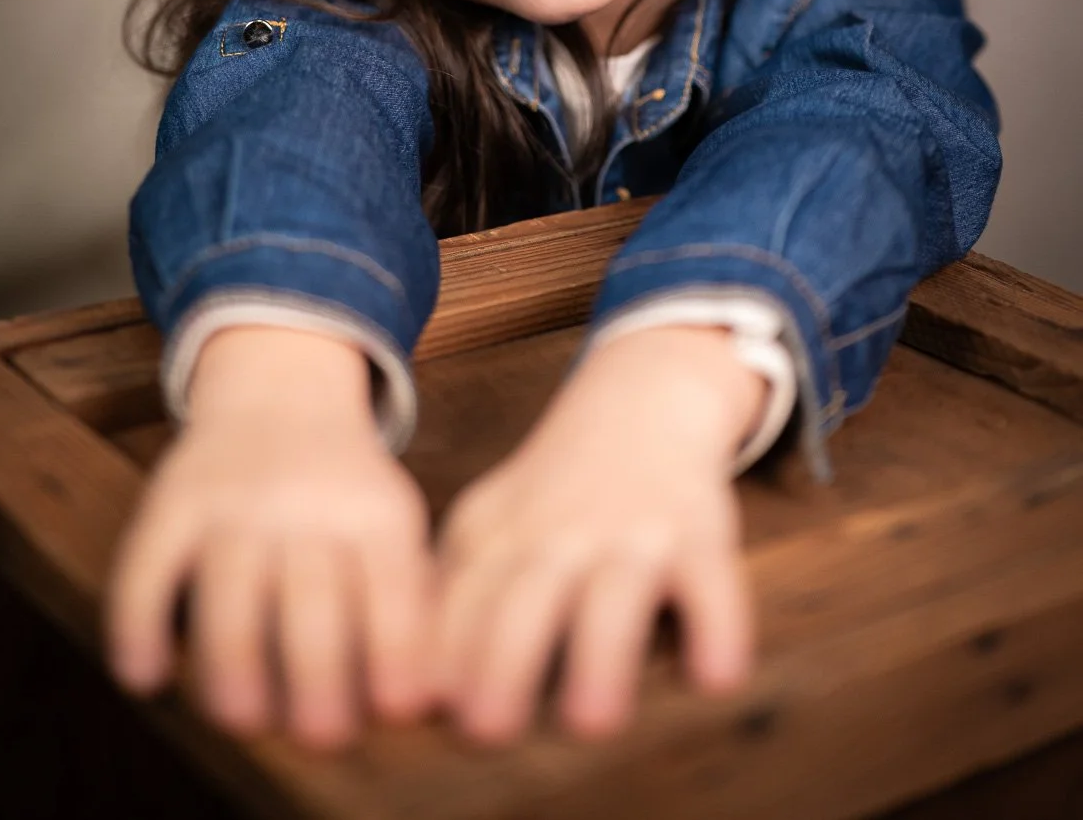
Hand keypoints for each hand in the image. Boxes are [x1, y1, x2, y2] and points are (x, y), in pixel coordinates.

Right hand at [105, 326, 434, 747]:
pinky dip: (138, 627)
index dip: (395, 657)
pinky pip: (146, 567)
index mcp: (375, 511)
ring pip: (228, 594)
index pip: (391, 592)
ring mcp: (234, 499)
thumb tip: (422, 705)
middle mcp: (305, 501)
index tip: (394, 714)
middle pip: (311, 604)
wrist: (283, 386)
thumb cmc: (348, 490)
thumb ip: (407, 600)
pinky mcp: (173, 499)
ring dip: (233, 670)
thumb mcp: (394, 518)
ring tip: (243, 721)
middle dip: (318, 685)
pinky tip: (146, 677)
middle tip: (322, 737)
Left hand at [432, 324, 766, 742]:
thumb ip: (451, 593)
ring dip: (601, 656)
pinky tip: (712, 676)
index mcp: (503, 539)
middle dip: (502, 662)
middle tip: (488, 729)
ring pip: (615, 596)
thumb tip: (415, 696)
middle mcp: (563, 536)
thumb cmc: (554, 491)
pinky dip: (717, 628)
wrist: (642, 403)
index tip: (434, 713)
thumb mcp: (489, 522)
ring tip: (591, 721)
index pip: (461, 603)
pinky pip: (713, 585)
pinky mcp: (701, 535)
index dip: (444, 658)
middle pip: (524, 599)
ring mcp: (634, 534)